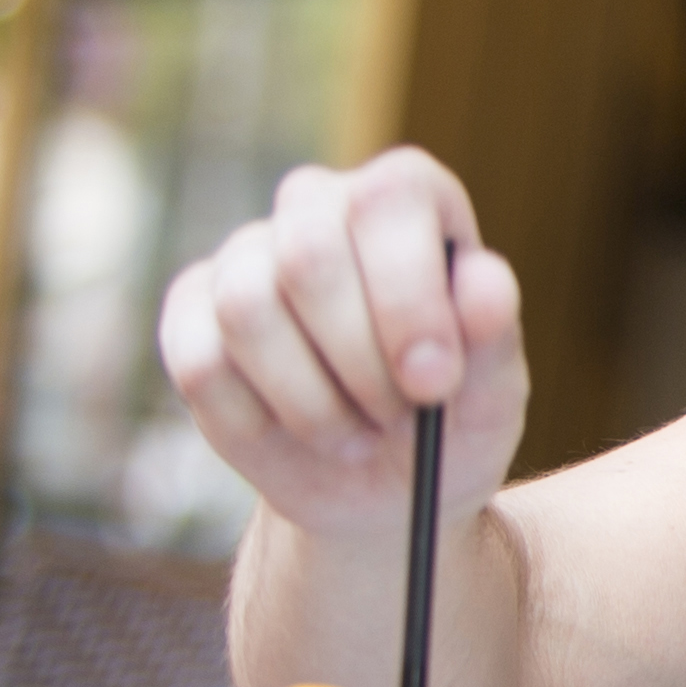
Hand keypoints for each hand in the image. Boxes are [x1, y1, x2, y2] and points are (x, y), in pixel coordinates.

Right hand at [159, 151, 526, 543]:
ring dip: (310, 398)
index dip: (408, 293)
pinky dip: (258, 421)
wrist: (381, 488)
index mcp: (408, 200)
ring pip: (246, 309)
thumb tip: (485, 282)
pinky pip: (201, 363)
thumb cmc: (449, 421)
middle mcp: (319, 208)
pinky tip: (301, 434)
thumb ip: (493, 335)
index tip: (434, 380)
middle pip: (308, 255)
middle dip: (358, 357)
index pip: (390, 198)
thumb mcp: (493, 394)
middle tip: (397, 413)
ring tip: (359, 431)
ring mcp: (246, 257)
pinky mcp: (192, 314)